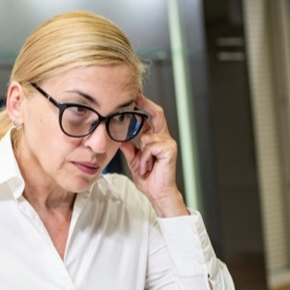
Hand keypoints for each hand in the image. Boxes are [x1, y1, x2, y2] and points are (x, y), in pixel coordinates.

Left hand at [118, 94, 188, 217]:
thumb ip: (129, 147)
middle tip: (134, 97)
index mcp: (156, 138)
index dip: (144, 105)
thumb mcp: (134, 160)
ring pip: (147, 136)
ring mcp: (168, 143)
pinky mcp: (169, 150)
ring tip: (143, 166)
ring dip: (140, 153)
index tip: (133, 96)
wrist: (157, 193)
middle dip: (145, 104)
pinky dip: (145, 158)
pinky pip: (150, 146)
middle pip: (157, 113)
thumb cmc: (149, 178)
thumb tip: (119, 137)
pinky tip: (148, 167)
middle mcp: (164, 138)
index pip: (151, 116)